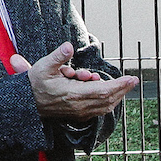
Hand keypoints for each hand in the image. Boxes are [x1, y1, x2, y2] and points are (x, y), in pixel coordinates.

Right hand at [12, 42, 138, 121]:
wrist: (27, 104)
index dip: (119, 85)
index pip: (103, 91)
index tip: (131, 79)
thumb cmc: (36, 83)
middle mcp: (79, 106)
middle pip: (108, 99)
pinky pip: (99, 110)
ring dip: (117, 95)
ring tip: (125, 84)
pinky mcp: (79, 114)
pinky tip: (113, 93)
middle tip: (133, 80)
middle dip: (122, 89)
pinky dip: (109, 102)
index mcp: (73, 94)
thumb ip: (58, 56)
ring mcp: (79, 112)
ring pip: (105, 106)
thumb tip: (69, 46)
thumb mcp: (43, 66)